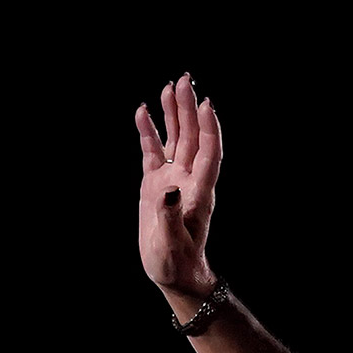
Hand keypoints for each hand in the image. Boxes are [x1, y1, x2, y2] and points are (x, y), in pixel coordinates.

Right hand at [136, 74, 222, 295]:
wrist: (173, 272)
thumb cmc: (176, 262)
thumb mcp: (172, 243)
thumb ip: (170, 216)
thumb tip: (169, 189)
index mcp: (199, 192)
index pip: (209, 152)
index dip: (209, 128)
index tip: (205, 104)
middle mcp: (189, 180)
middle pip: (192, 137)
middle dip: (188, 109)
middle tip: (185, 80)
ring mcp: (172, 179)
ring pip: (175, 140)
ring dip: (173, 114)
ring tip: (169, 86)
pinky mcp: (155, 184)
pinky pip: (153, 152)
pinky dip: (149, 133)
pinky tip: (143, 112)